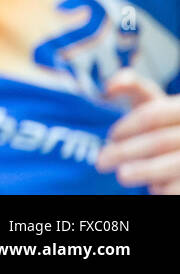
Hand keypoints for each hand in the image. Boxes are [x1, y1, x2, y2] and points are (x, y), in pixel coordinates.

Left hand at [97, 69, 179, 193]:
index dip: (127, 127)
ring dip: (143, 171)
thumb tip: (109, 85)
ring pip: (172, 164)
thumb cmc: (160, 121)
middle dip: (126, 152)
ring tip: (121, 175)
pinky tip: (150, 186)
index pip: (153, 115)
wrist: (178, 148)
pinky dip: (163, 187)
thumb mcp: (149, 99)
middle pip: (159, 142)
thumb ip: (131, 85)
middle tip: (101, 162)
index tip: (110, 136)